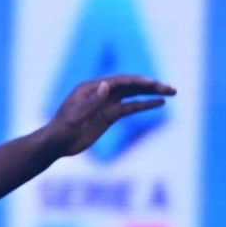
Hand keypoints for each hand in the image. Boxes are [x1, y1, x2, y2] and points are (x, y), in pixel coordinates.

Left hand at [43, 75, 176, 157]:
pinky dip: (145, 104)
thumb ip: (91, 102)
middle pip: (130, 86)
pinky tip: (159, 103)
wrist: (55, 145)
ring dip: (152, 93)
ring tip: (171, 92)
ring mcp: (106, 103)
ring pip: (133, 95)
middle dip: (151, 86)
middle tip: (170, 87)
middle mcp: (101, 92)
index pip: (118, 81)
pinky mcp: (109, 115)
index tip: (153, 84)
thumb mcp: (74, 117)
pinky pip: (130, 108)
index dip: (136, 81)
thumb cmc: (60, 130)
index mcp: (90, 88)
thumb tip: (107, 85)